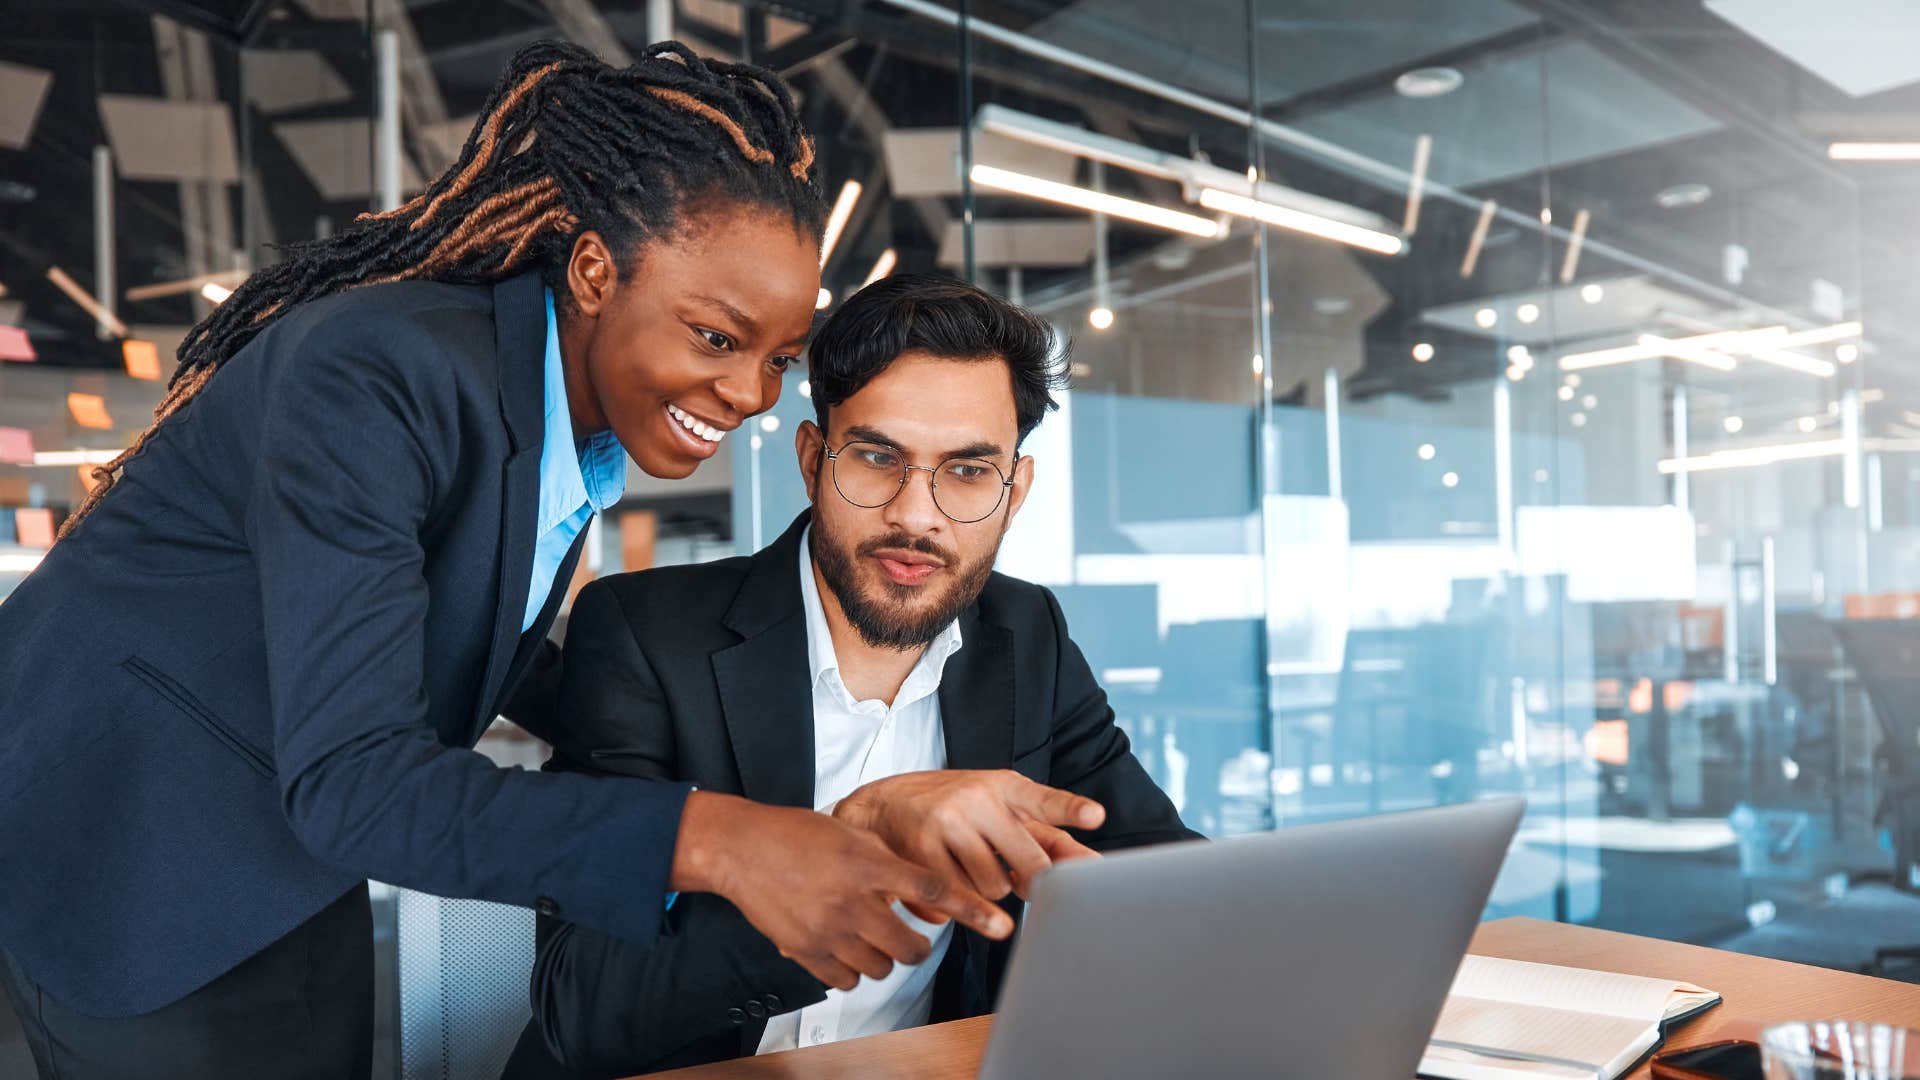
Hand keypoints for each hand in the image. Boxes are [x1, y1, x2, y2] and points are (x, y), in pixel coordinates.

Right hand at [667, 791, 1012, 990]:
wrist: (743, 848)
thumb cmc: (797, 834)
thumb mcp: (854, 835)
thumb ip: (889, 862)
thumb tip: (921, 889)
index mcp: (870, 865)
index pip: (934, 890)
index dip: (972, 910)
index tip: (1001, 926)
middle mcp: (853, 901)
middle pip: (912, 946)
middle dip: (918, 946)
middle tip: (910, 936)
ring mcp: (829, 930)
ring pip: (882, 968)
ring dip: (884, 958)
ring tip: (869, 937)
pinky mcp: (806, 951)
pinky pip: (848, 981)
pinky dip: (853, 971)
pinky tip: (844, 949)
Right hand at [832, 770, 1105, 902]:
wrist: (881, 804)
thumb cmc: (953, 807)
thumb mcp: (998, 806)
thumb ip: (1044, 831)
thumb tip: (1089, 861)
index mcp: (1002, 785)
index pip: (1042, 800)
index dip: (1070, 808)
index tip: (1095, 815)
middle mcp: (976, 799)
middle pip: (1030, 864)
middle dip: (1031, 881)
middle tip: (1020, 880)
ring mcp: (947, 823)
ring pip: (995, 889)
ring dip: (989, 893)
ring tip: (969, 869)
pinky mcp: (920, 851)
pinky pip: (959, 898)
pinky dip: (958, 902)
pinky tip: (946, 880)